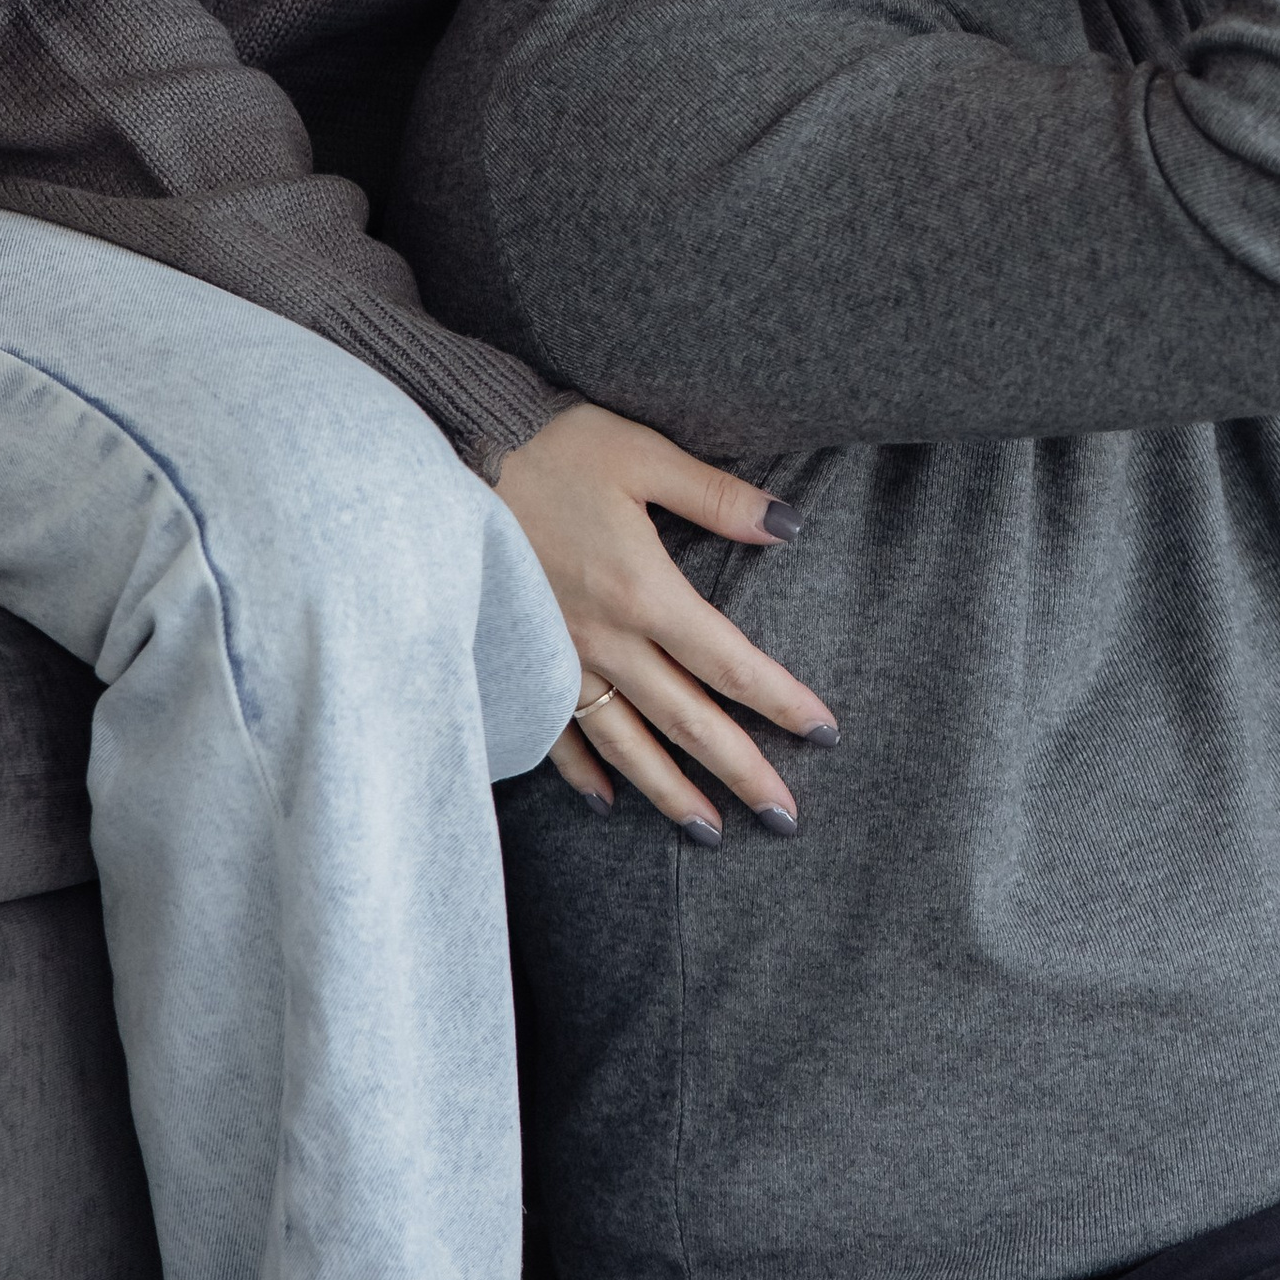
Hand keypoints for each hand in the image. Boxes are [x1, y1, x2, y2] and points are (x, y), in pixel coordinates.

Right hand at [497, 400, 835, 833]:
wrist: (457, 455)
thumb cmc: (556, 448)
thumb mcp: (644, 456)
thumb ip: (717, 496)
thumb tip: (789, 525)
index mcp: (643, 591)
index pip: (728, 662)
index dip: (780, 700)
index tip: (823, 732)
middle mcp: (605, 639)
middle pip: (686, 720)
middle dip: (740, 771)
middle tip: (784, 818)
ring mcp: (559, 658)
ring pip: (625, 743)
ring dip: (670, 792)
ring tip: (709, 832)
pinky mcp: (523, 659)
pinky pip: (555, 733)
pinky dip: (582, 771)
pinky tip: (607, 799)